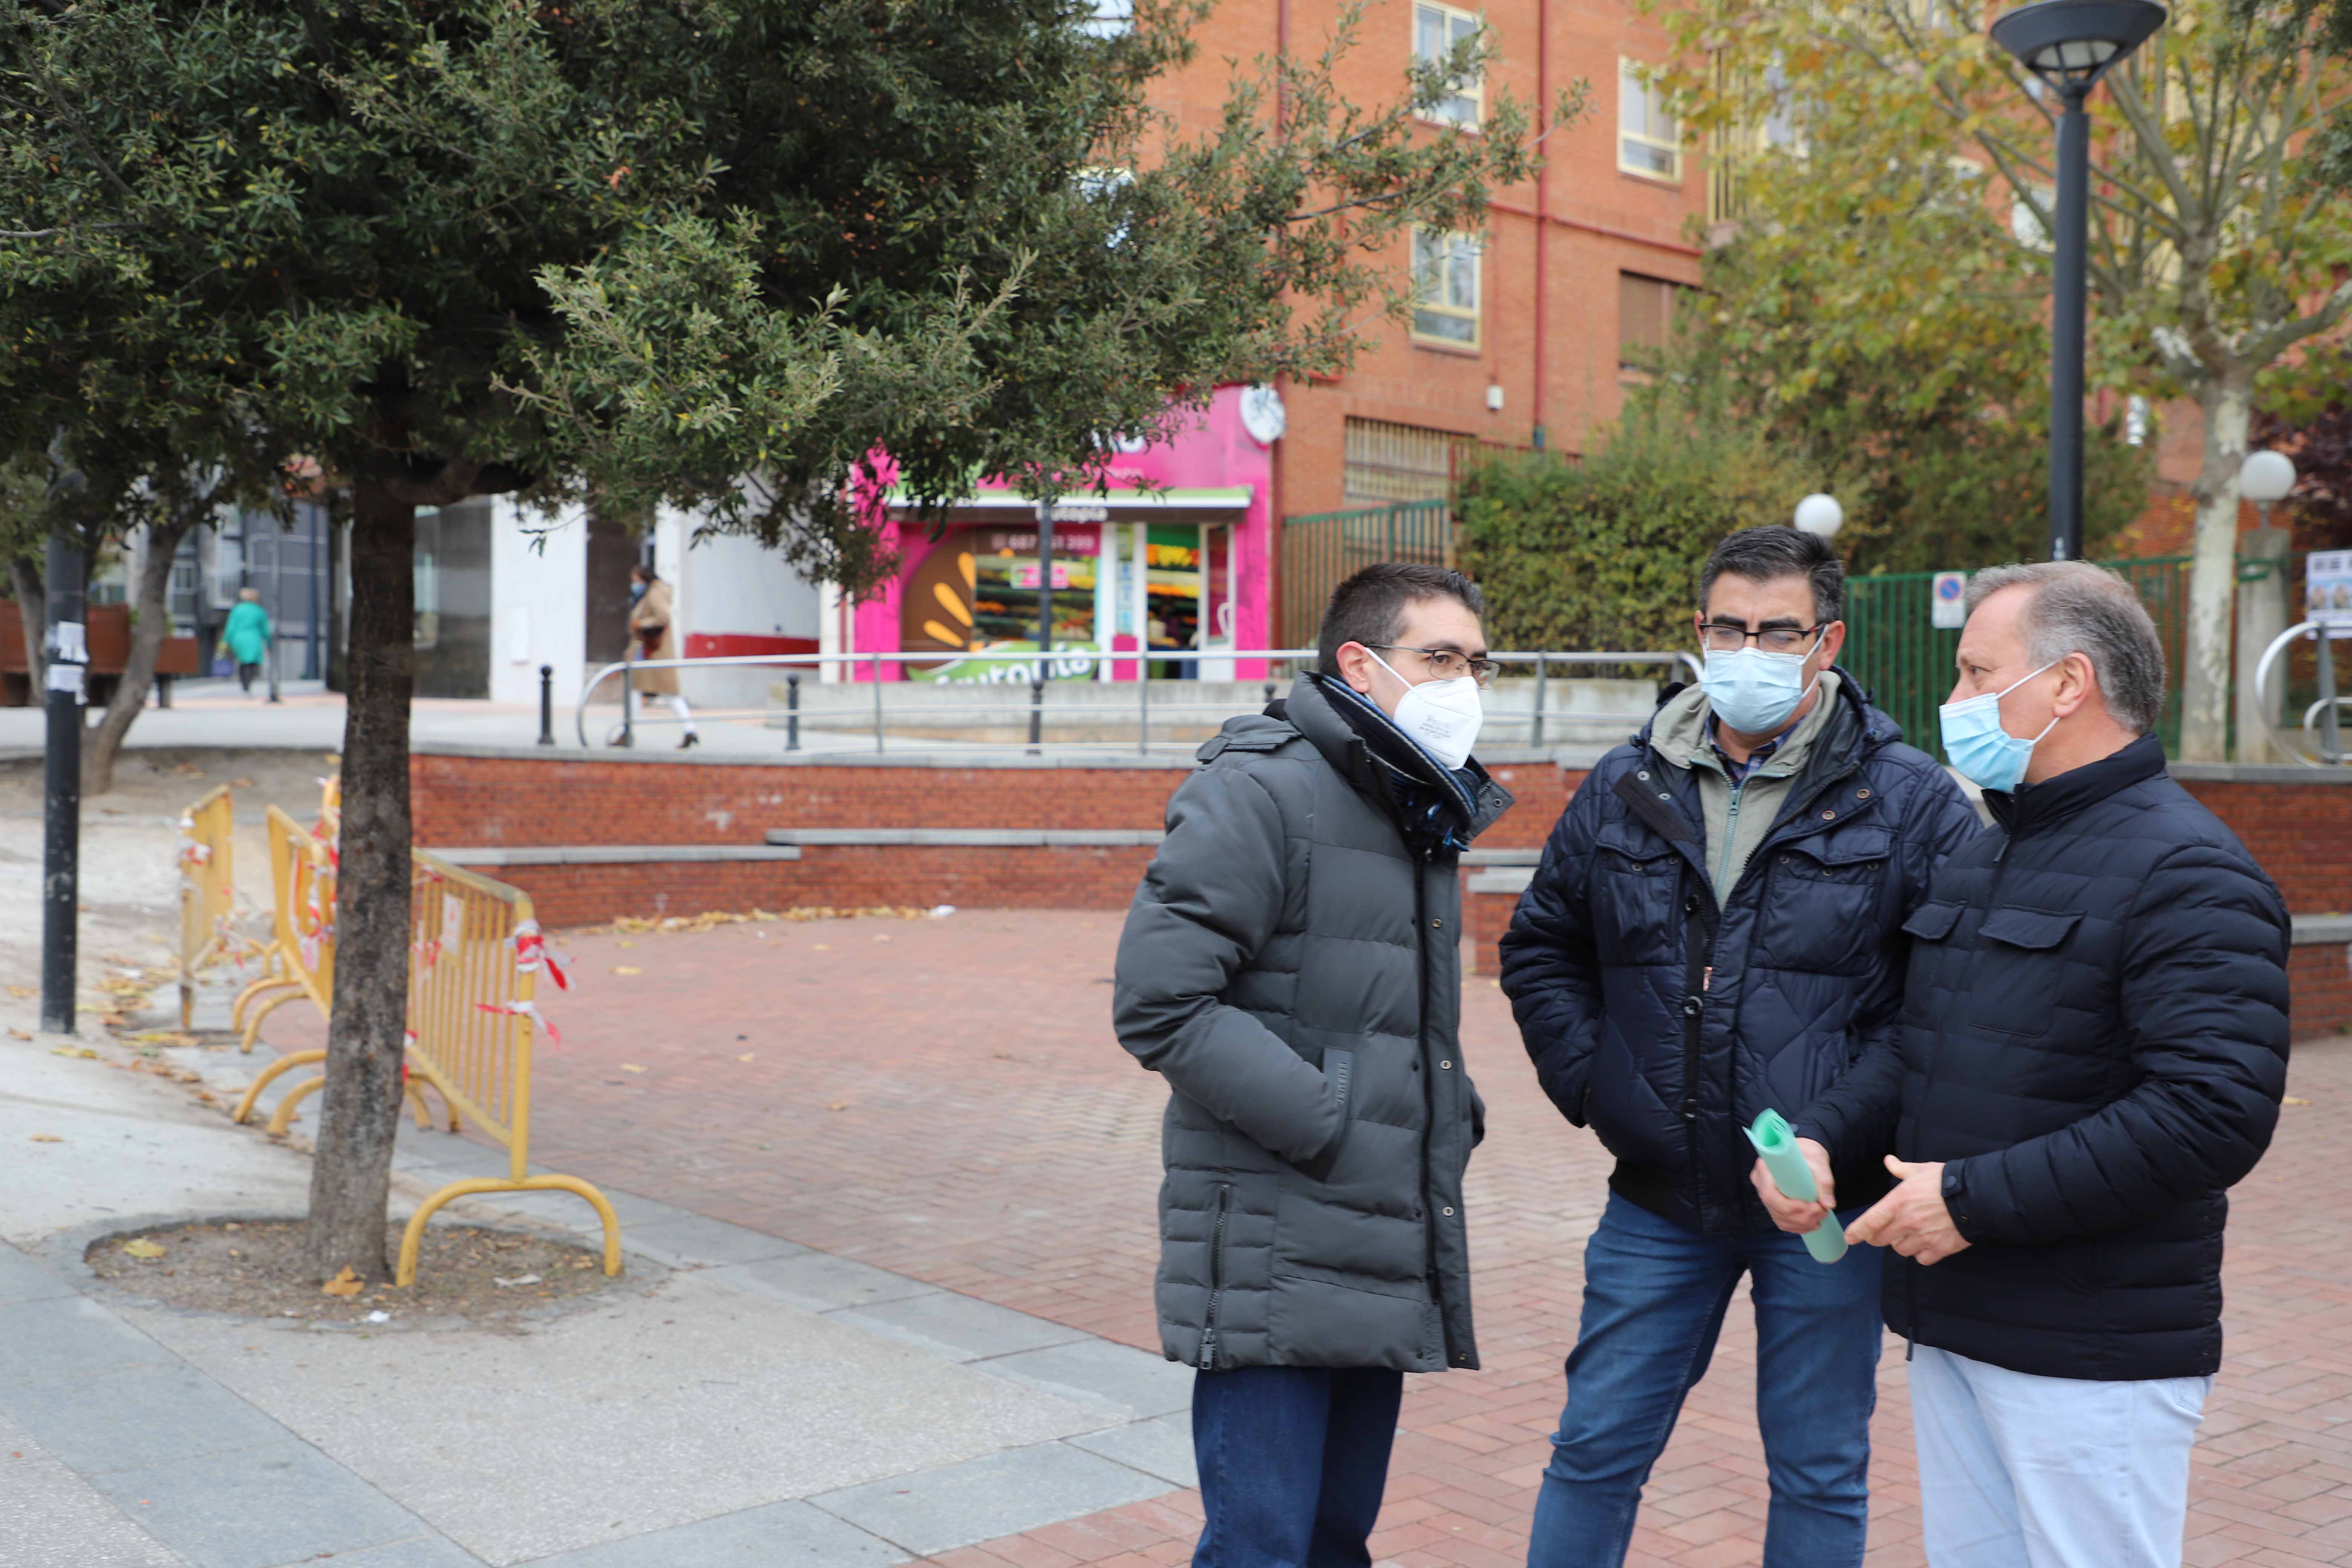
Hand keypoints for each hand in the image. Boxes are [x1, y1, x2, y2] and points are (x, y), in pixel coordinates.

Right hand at [1751, 1137, 1834, 1234]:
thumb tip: (1828, 1205)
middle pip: (1775, 1208)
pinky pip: (1781, 1221)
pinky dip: (1797, 1227)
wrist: (1806, 1154)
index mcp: (1765, 1168)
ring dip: (1801, 1223)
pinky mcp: (1773, 1203)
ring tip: (1820, 1217)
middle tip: (1822, 1212)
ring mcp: (1765, 1194)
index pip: (1769, 1194)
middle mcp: (1761, 1182)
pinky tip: (1811, 1225)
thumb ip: (1824, 1182)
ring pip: (1779, 1218)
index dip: (1787, 1206)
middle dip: (1800, 1217)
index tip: (1808, 1206)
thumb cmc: (1809, 1154)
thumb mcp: (1819, 1163)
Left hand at [1844, 1156, 1970, 1264]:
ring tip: (1908, 1235)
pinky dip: (1921, 1254)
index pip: (1870, 1221)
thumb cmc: (1945, 1181)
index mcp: (1898, 1202)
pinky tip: (1925, 1245)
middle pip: (1881, 1239)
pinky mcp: (1940, 1249)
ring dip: (1901, 1244)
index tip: (1850, 1237)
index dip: (1857, 1231)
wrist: (1976, 1196)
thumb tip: (1888, 1160)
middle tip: (1883, 1232)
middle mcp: (1907, 1222)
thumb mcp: (1920, 1170)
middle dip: (1878, 1237)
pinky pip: (1922, 1259)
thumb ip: (1901, 1169)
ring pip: (1900, 1250)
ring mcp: (1923, 1237)